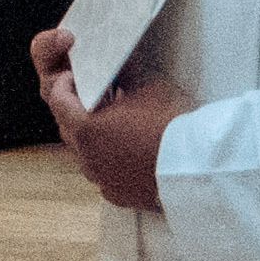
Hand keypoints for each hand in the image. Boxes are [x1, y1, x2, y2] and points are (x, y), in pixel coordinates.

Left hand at [33, 27, 178, 212]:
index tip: (76, 75)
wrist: (202, 166)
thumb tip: (117, 64)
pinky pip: (105, 175)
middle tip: (94, 96)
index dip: (65, 84)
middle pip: (69, 128)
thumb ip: (123, 75)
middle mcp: (87, 158)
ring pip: (86, 154)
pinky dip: (110, 162)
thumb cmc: (173, 123)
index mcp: (85, 129)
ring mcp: (102, 180)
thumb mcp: (148, 86)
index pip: (57, 100)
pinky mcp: (120, 196)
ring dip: (93, 138)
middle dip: (76, 110)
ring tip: (112, 123)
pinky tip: (126, 152)